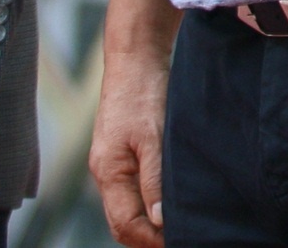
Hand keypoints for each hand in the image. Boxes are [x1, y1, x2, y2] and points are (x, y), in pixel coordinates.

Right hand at [89, 51, 170, 247]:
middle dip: (148, 237)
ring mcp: (113, 162)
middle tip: (182, 238)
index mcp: (108, 172)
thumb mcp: (153, 138)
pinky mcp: (123, 152)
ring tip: (181, 224)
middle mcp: (105, 172)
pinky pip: (132, 190)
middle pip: (122, 222)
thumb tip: (158, 221)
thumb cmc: (142, 93)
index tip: (180, 241)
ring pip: (127, 207)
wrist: (135, 58)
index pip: (124, 225)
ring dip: (150, 221)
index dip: (151, 240)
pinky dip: (149, 203)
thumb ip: (154, 180)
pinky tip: (170, 201)